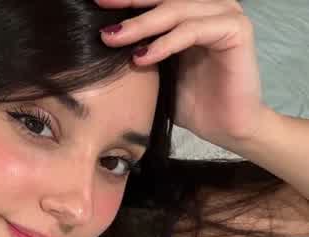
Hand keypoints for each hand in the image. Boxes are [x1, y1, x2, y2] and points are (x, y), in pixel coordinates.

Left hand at [95, 0, 268, 148]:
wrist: (227, 129)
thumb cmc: (194, 105)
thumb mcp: (158, 75)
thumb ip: (141, 53)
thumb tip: (106, 38)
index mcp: (190, 16)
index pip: (154, 0)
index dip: (126, 1)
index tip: (95, 4)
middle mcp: (208, 9)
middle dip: (129, 4)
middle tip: (99, 9)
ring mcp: (225, 15)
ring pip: (176, 10)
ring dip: (142, 25)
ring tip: (114, 39)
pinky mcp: (237, 29)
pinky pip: (193, 30)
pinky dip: (167, 43)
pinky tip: (144, 57)